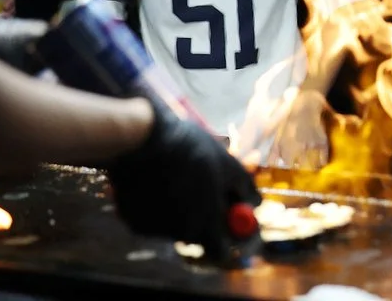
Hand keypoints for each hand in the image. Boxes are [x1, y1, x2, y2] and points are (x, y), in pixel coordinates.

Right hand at [107, 101, 261, 259]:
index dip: (228, 238)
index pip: (220, 250)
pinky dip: (158, 206)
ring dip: (181, 209)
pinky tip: (156, 181)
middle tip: (204, 191)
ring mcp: (156, 230)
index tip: (230, 221)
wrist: (141, 141)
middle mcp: (181, 234)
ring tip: (179, 177)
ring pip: (176, 226)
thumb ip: (243, 188)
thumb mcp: (226, 163)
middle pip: (199, 237)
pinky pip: (154, 219)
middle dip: (204, 218)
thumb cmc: (191, 150)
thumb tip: (255, 203)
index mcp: (207, 224)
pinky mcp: (135, 223)